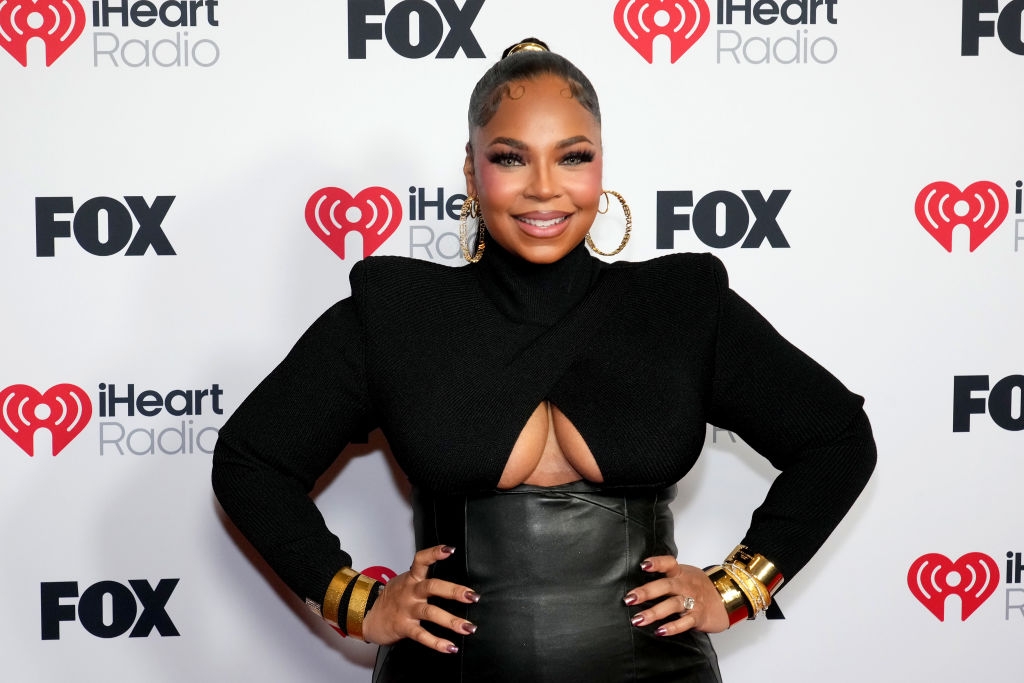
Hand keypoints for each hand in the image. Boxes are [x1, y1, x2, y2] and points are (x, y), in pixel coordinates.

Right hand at [362, 545, 479, 652]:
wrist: (367, 617)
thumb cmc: (393, 598)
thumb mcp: (405, 582)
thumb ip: (423, 579)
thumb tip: (451, 582)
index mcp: (411, 578)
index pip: (421, 560)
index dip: (434, 553)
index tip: (450, 550)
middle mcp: (410, 592)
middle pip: (432, 587)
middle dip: (454, 591)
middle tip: (472, 596)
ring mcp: (406, 610)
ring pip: (430, 613)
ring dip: (451, 621)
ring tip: (468, 627)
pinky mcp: (403, 627)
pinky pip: (422, 635)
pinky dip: (437, 642)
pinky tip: (451, 647)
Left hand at [623, 556, 729, 635]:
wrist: (726, 597)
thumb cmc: (698, 586)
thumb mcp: (684, 575)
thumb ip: (666, 577)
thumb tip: (638, 584)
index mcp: (681, 573)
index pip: (669, 564)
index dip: (657, 563)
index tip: (643, 565)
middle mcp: (685, 585)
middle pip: (666, 586)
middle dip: (646, 592)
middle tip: (629, 599)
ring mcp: (692, 601)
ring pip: (672, 605)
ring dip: (654, 613)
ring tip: (638, 620)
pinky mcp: (698, 617)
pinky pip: (685, 622)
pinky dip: (672, 627)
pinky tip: (660, 631)